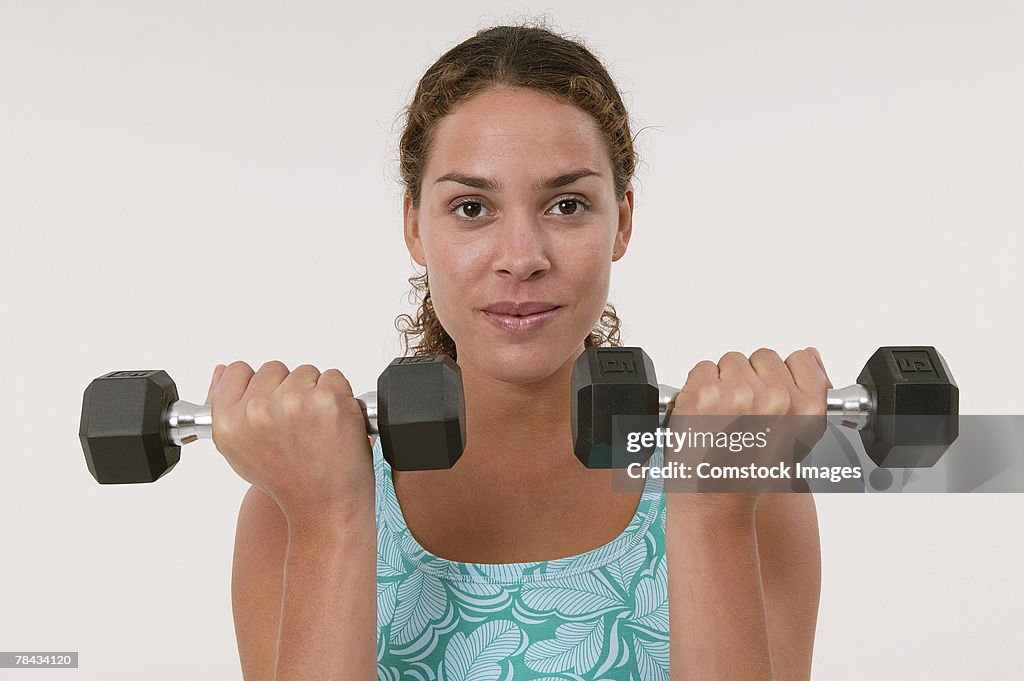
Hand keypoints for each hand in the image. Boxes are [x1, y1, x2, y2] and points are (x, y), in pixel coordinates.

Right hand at [205, 361, 374, 523]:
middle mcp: (257, 409)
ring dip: (315, 392)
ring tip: (316, 427)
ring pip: (306, 372)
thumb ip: (226, 407)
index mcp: (229, 421)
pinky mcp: (327, 399)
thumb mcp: (240, 450)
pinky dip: (340, 395)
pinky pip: (334, 377)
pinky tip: (334, 423)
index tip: (271, 401)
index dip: (258, 385)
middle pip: (274, 369)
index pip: (237, 371)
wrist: (324, 504)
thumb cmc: (287, 479)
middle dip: (289, 390)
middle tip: (298, 424)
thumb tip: (220, 371)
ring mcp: (292, 402)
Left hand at [666, 347, 832, 523]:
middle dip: (749, 378)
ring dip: (723, 381)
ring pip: (731, 361)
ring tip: (722, 414)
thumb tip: (810, 353)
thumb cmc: (751, 471)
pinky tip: (704, 413)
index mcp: (806, 408)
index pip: (799, 359)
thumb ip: (808, 392)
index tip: (768, 391)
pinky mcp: (704, 392)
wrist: (715, 498)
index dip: (779, 375)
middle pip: (761, 357)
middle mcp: (775, 398)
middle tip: (741, 411)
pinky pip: (703, 368)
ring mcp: (739, 393)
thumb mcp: (797, 437)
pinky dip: (699, 387)